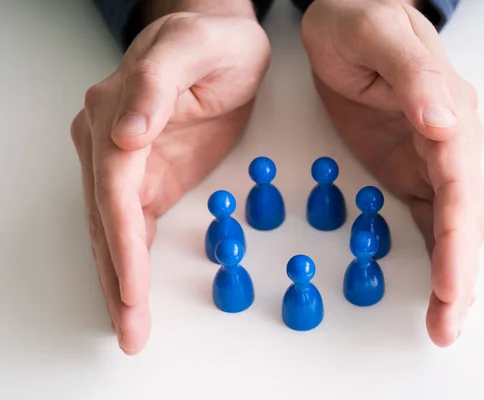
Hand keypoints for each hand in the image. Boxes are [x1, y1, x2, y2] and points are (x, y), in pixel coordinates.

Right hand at [71, 2, 269, 353]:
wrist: (222, 40)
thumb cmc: (211, 40)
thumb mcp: (191, 46)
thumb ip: (155, 84)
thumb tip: (126, 134)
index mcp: (115, 112)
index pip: (113, 188)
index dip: (121, 241)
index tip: (133, 284)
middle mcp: (111, 142)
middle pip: (105, 220)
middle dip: (116, 278)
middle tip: (129, 327)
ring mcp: (128, 163)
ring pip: (114, 231)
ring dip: (120, 282)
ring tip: (129, 326)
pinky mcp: (149, 177)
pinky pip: (133, 226)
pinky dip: (132, 263)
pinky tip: (133, 293)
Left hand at [302, 0, 483, 345]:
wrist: (345, 19)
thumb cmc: (358, 20)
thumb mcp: (378, 35)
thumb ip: (413, 77)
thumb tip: (443, 123)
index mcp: (446, 111)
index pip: (459, 186)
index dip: (457, 240)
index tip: (450, 285)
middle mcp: (446, 140)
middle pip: (462, 216)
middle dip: (459, 275)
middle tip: (446, 326)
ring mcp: (428, 157)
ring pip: (449, 225)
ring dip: (449, 276)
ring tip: (443, 322)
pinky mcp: (406, 167)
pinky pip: (426, 218)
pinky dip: (432, 255)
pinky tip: (434, 287)